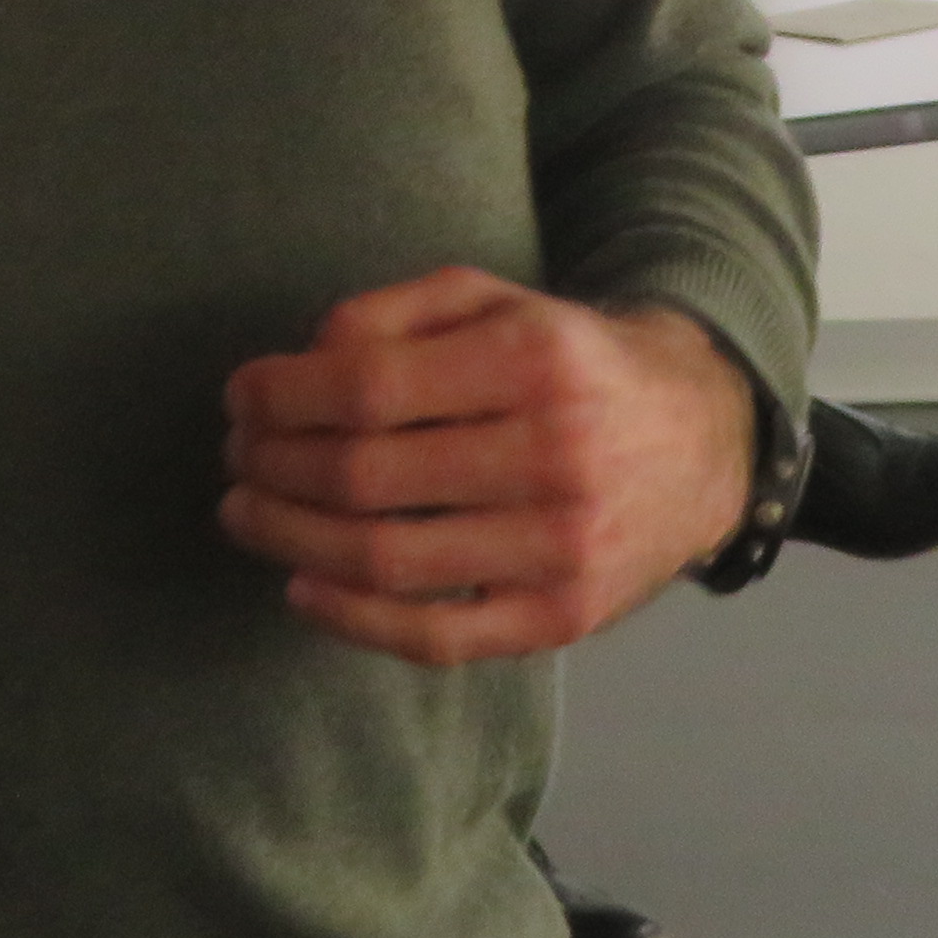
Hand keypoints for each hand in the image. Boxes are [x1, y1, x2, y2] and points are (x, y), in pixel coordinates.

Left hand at [218, 271, 758, 665]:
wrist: (701, 440)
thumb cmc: (571, 363)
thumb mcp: (497, 301)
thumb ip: (395, 313)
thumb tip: (299, 363)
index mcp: (532, 360)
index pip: (368, 385)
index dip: (281, 396)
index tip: (239, 397)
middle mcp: (553, 454)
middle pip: (366, 476)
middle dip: (273, 467)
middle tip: (236, 457)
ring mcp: (561, 548)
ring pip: (389, 560)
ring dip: (291, 540)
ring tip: (246, 514)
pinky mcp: (562, 618)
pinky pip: (437, 636)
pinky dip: (353, 621)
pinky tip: (302, 587)